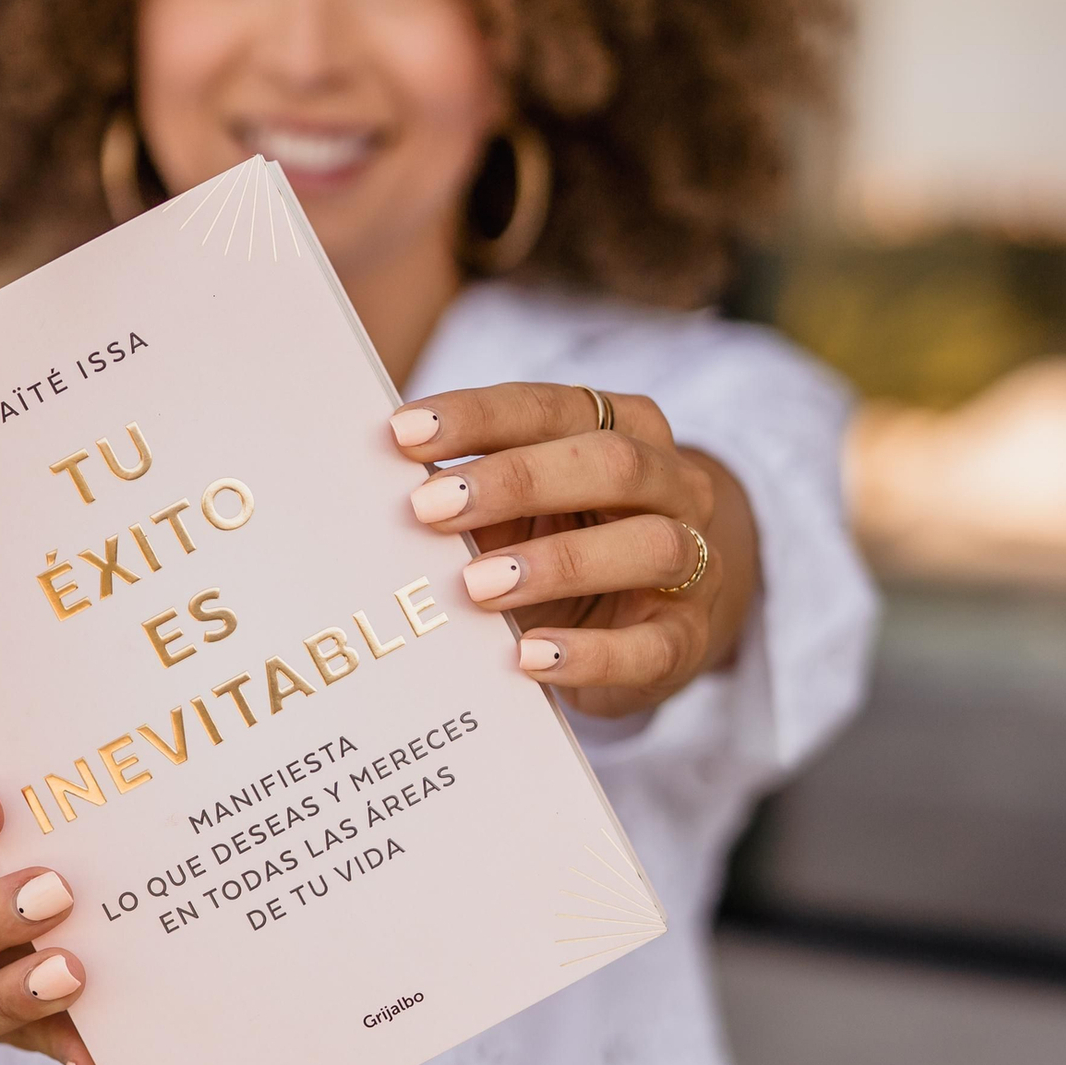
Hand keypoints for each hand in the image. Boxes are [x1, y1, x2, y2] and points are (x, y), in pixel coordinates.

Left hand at [391, 382, 758, 717]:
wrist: (655, 621)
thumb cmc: (567, 546)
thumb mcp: (525, 509)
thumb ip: (473, 490)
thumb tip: (371, 483)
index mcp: (627, 430)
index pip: (556, 407)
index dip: (480, 416)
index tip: (404, 433)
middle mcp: (674, 486)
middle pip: (611, 463)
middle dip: (516, 480)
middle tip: (429, 508)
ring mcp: (694, 564)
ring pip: (649, 545)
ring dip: (557, 562)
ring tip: (476, 587)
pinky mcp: (688, 641)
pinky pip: (650, 647)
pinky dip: (588, 653)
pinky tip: (529, 657)